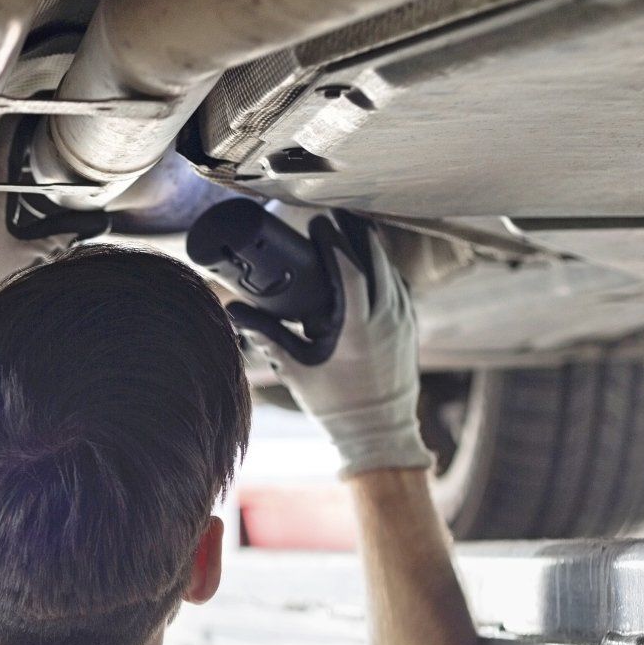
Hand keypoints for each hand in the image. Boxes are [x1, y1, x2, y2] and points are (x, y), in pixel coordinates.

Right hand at [251, 212, 433, 476]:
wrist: (379, 431)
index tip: (318, 223)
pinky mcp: (410, 326)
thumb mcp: (297, 368)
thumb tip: (233, 312)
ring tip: (353, 228)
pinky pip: (399, 286)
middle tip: (338, 212)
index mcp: (358, 328)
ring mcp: (403, 321)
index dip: (334, 242)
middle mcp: (386, 319)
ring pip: (391, 270)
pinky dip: (384, 269)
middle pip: (376, 260)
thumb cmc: (335, 403)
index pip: (349, 270)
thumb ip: (268, 336)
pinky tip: (372, 261)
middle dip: (356, 232)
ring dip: (372, 248)